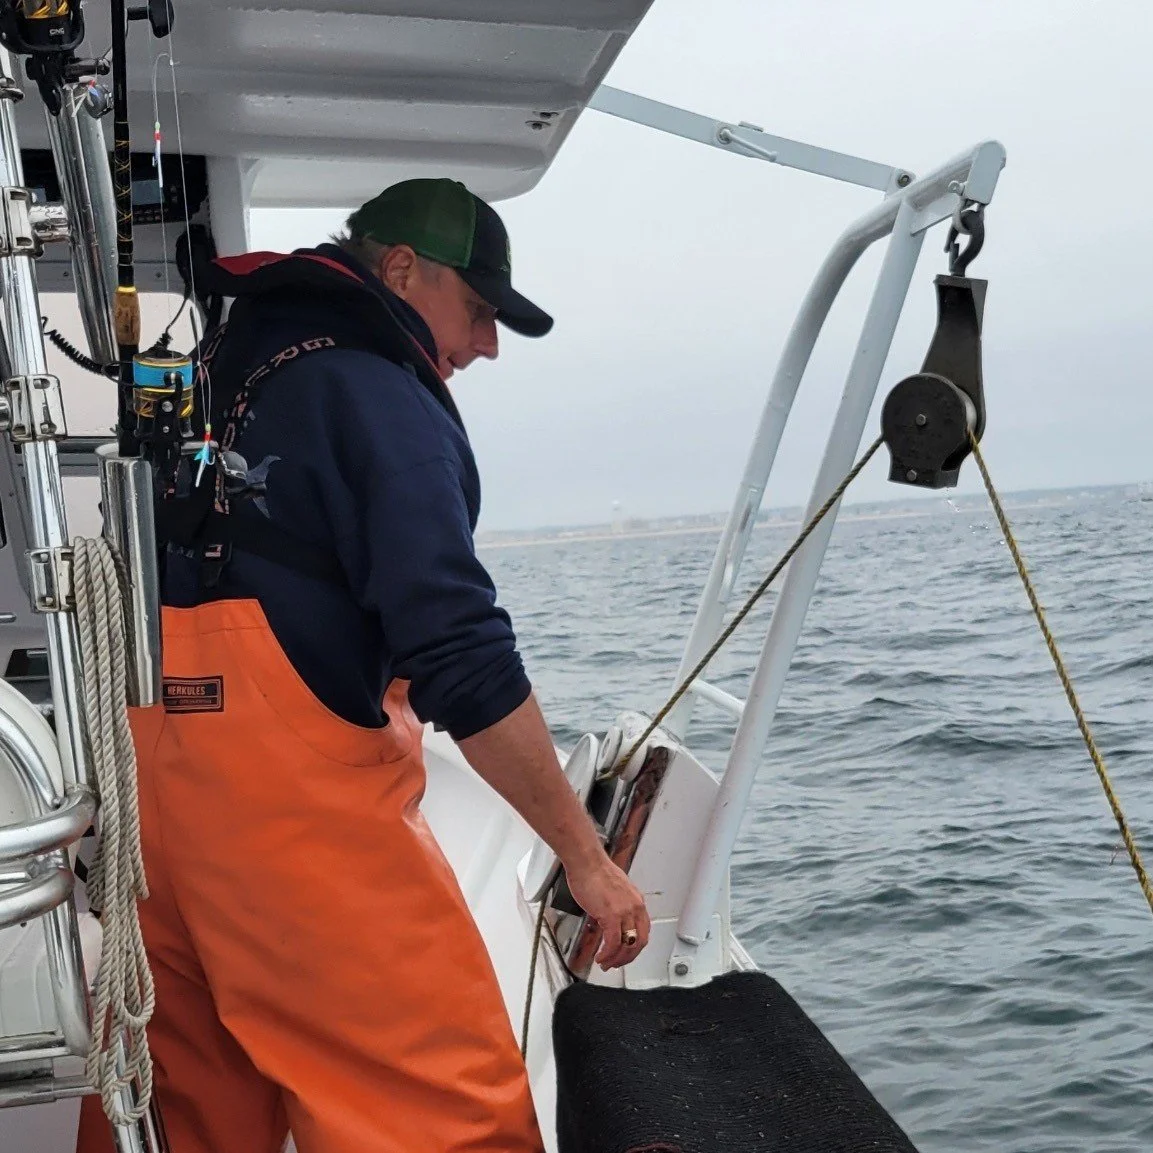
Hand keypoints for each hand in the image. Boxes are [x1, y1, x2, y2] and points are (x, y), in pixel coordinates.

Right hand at [564, 853, 650, 969]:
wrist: (586, 861)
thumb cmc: (595, 871)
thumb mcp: (615, 890)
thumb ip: (617, 905)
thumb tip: (611, 919)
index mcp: (636, 901)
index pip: (643, 931)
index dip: (634, 947)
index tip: (625, 953)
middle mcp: (635, 907)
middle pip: (639, 942)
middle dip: (627, 958)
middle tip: (616, 964)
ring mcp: (625, 912)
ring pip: (627, 946)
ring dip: (616, 959)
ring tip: (605, 964)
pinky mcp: (611, 916)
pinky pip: (612, 943)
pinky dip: (607, 954)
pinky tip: (600, 957)